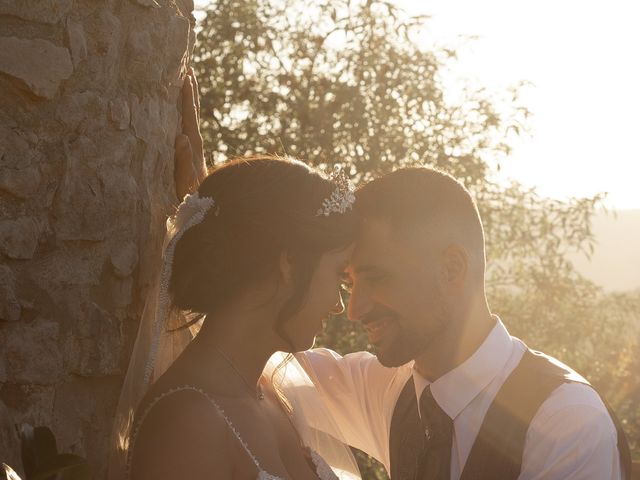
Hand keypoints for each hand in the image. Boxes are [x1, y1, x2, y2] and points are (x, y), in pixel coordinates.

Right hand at [175, 68, 206, 200]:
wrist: (204, 212)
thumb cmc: (191, 199)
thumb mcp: (185, 182)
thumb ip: (184, 161)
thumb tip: (182, 137)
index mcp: (193, 147)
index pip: (190, 116)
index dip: (187, 96)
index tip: (186, 75)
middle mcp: (195, 145)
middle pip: (193, 113)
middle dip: (190, 91)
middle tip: (187, 68)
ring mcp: (194, 150)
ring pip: (191, 119)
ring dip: (188, 100)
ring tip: (185, 81)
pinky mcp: (191, 156)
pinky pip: (187, 128)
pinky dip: (185, 115)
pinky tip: (180, 112)